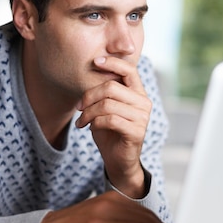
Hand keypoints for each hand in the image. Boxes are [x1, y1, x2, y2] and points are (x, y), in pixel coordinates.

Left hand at [75, 56, 151, 197]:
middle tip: (79, 108)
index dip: (112, 63)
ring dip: (88, 113)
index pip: (129, 70)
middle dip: (89, 96)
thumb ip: (104, 93)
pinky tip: (87, 128)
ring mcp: (142, 118)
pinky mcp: (136, 132)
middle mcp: (144, 103)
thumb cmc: (110, 132)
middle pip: (111, 87)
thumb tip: (92, 72)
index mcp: (138, 93)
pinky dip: (94, 122)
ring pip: (107, 104)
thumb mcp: (105, 108)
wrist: (118, 160)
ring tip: (81, 120)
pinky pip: (109, 120)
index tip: (95, 61)